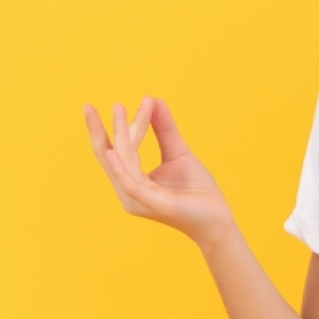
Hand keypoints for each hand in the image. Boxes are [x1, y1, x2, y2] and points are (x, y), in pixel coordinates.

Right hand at [83, 97, 234, 250]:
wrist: (217, 218)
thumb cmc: (196, 191)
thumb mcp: (178, 153)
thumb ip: (164, 130)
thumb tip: (154, 100)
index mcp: (132, 181)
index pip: (118, 150)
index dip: (120, 125)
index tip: (131, 101)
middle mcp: (129, 192)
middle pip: (110, 156)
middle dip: (102, 129)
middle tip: (102, 104)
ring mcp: (139, 200)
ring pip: (123, 162)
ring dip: (121, 135)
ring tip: (119, 111)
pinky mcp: (153, 204)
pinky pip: (131, 184)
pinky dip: (120, 168)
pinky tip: (113, 151)